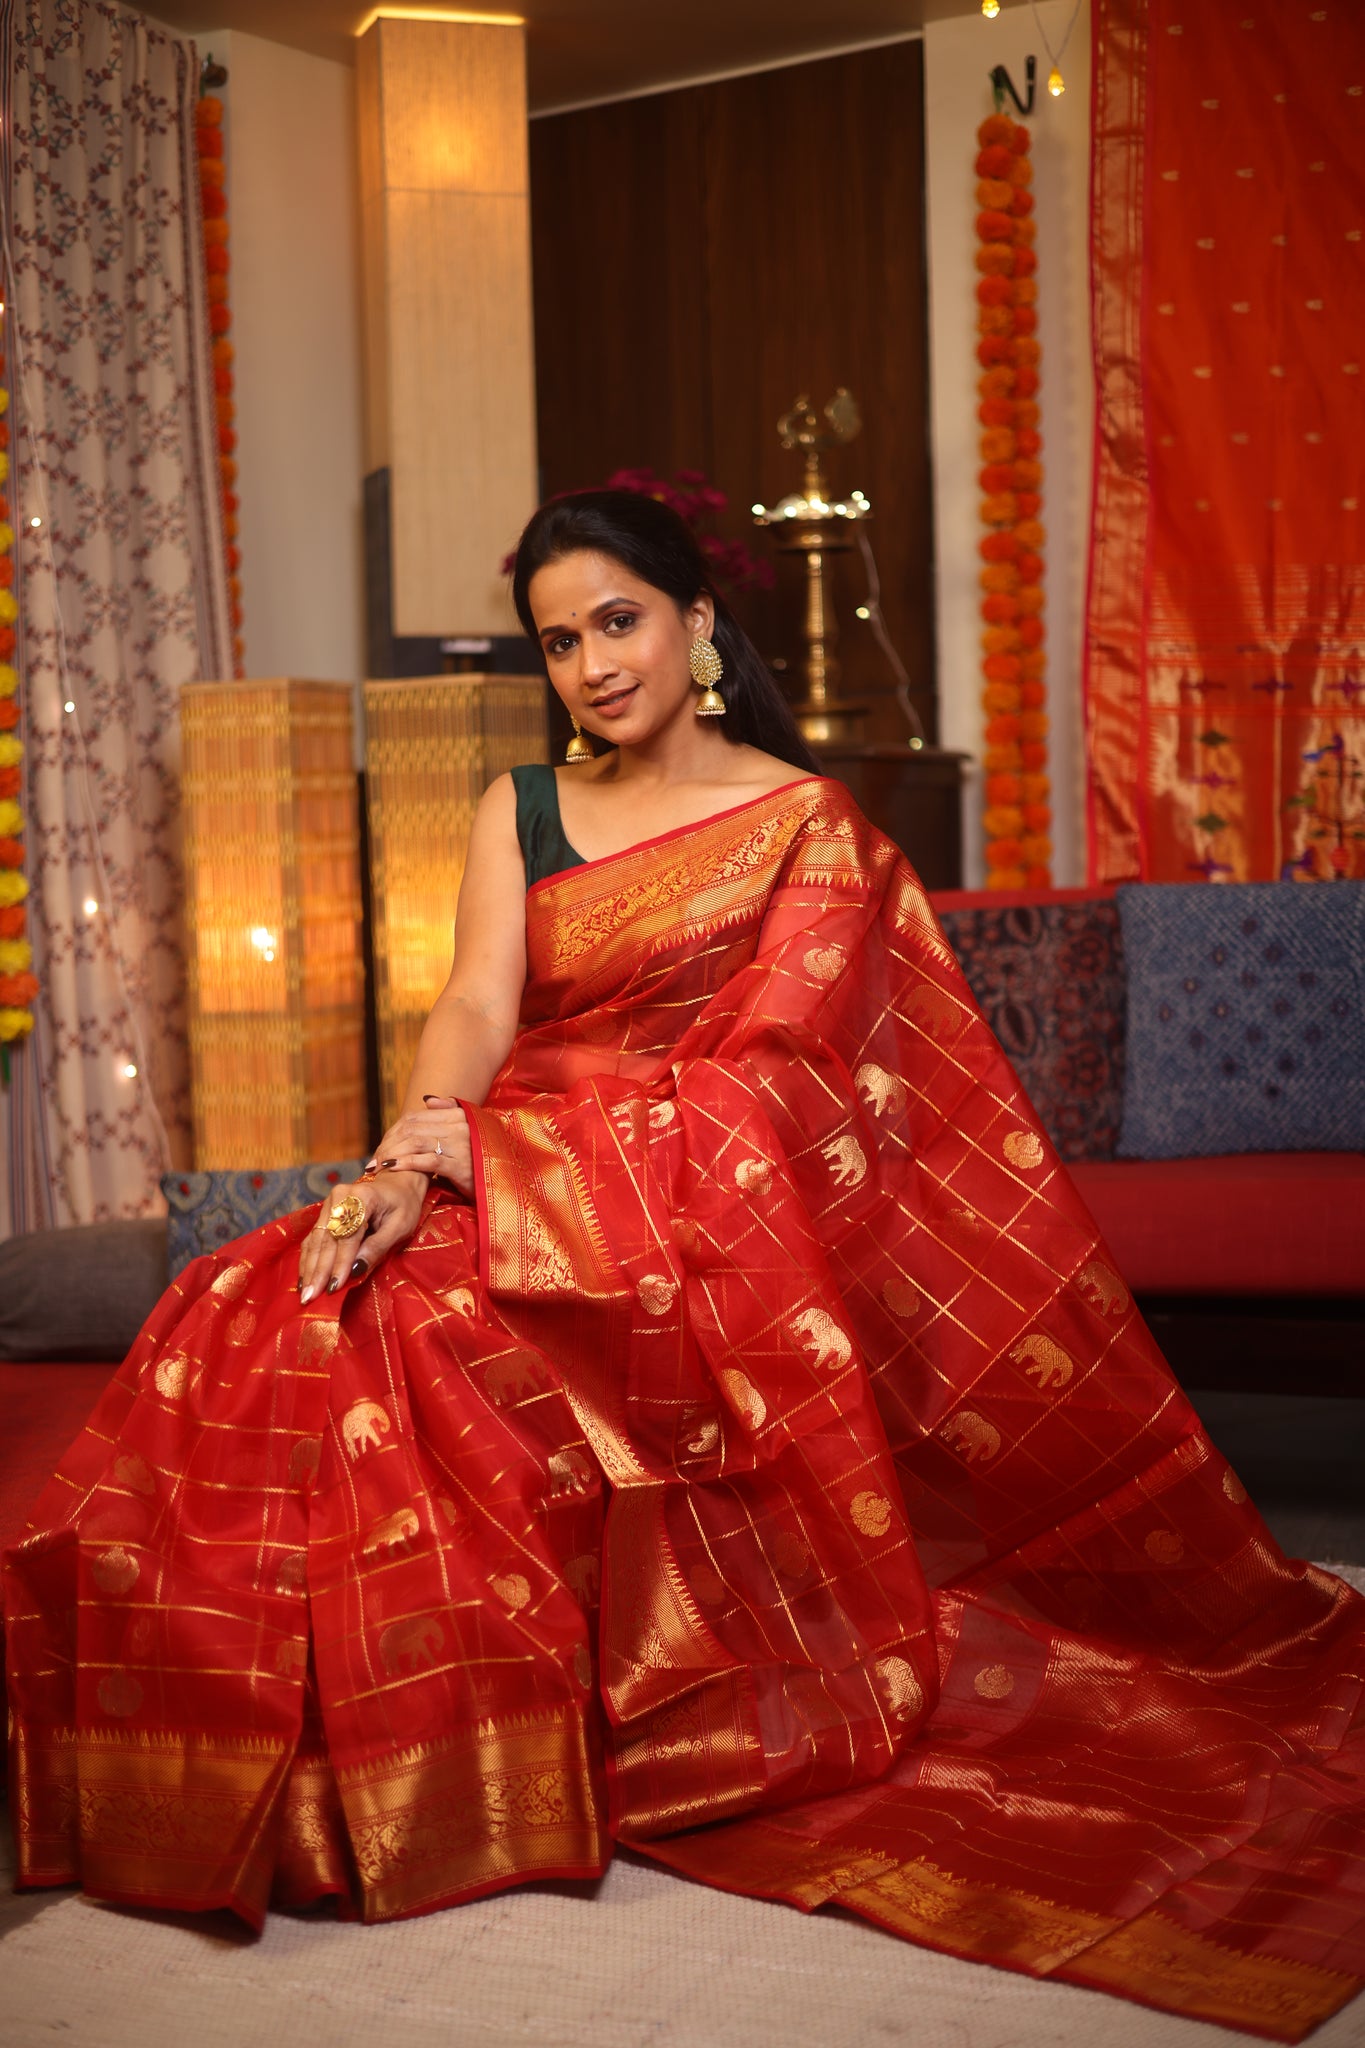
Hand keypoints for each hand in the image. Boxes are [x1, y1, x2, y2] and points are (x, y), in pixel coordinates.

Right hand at [298, 1171, 426, 1301]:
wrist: (398, 1183)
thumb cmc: (404, 1206)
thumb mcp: (401, 1226)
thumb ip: (379, 1246)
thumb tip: (355, 1269)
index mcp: (362, 1197)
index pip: (348, 1237)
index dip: (340, 1264)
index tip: (333, 1288)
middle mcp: (340, 1197)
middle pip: (327, 1240)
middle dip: (318, 1271)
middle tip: (310, 1297)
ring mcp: (330, 1203)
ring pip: (316, 1240)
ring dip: (309, 1268)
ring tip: (304, 1293)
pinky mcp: (326, 1212)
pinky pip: (314, 1238)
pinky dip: (308, 1259)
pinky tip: (303, 1277)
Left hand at [367, 1096, 473, 1194]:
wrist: (498, 1184)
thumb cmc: (477, 1161)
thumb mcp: (465, 1133)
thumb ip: (447, 1112)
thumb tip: (427, 1099)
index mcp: (459, 1116)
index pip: (416, 1117)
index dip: (394, 1130)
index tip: (381, 1146)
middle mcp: (461, 1126)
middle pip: (412, 1129)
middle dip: (389, 1144)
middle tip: (374, 1160)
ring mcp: (461, 1145)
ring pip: (416, 1143)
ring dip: (393, 1154)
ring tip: (379, 1166)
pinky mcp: (460, 1166)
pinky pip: (427, 1161)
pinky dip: (406, 1163)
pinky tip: (393, 1168)